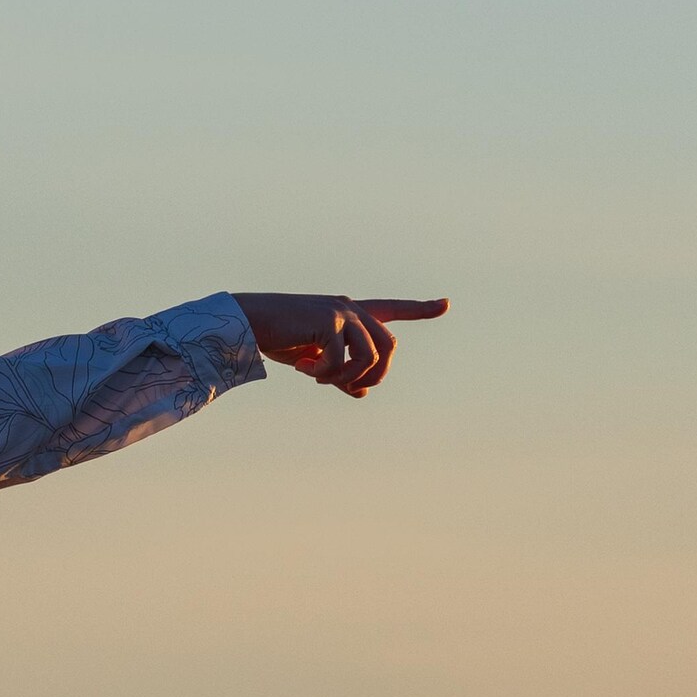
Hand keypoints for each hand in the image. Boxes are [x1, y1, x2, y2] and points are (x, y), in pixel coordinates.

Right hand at [236, 294, 446, 397]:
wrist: (251, 322)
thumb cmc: (280, 338)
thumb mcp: (315, 360)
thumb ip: (341, 374)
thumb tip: (362, 392)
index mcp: (352, 313)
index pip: (393, 309)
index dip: (421, 309)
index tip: (446, 304)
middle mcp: (352, 308)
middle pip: (389, 346)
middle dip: (375, 374)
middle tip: (347, 385)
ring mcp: (342, 312)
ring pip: (369, 356)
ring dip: (346, 377)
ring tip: (319, 377)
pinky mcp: (328, 320)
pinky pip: (340, 360)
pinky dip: (324, 374)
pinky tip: (303, 367)